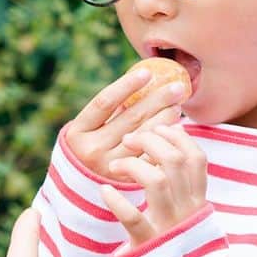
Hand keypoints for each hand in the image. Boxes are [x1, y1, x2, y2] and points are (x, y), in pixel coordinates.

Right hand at [67, 65, 187, 179]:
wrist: (81, 185)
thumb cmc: (90, 145)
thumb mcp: (90, 128)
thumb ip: (111, 111)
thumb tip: (147, 82)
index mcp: (78, 131)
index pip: (104, 102)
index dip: (126, 85)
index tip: (148, 72)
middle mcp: (92, 148)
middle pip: (130, 118)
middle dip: (156, 100)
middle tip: (177, 87)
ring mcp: (108, 166)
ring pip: (143, 138)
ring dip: (164, 120)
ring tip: (177, 107)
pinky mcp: (125, 181)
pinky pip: (150, 158)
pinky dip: (165, 142)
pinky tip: (175, 131)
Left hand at [101, 124, 207, 245]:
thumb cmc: (172, 239)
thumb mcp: (184, 209)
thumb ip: (180, 180)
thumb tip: (170, 134)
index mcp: (198, 200)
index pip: (196, 157)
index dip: (176, 137)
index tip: (156, 128)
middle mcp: (188, 211)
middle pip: (174, 161)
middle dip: (149, 141)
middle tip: (128, 140)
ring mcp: (169, 227)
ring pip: (156, 181)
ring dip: (132, 165)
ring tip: (114, 166)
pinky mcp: (147, 245)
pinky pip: (132, 217)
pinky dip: (117, 200)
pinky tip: (105, 191)